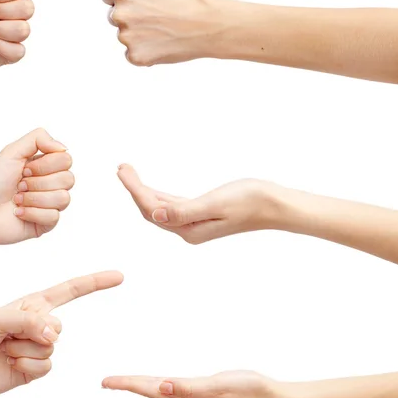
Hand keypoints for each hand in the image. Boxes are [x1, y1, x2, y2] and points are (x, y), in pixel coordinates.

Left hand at [0, 128, 73, 244]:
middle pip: (68, 179)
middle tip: (19, 185)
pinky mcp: (45, 224)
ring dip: (34, 198)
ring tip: (17, 200)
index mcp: (45, 166)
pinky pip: (53, 217)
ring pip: (63, 198)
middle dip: (38, 182)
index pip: (66, 160)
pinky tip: (18, 213)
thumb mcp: (11, 151)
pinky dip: (32, 213)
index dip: (45, 165)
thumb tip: (64, 148)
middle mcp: (51, 184)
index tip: (23, 169)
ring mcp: (49, 205)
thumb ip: (38, 139)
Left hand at [0, 271, 123, 396]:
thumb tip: (53, 334)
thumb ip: (28, 320)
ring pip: (51, 347)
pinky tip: (10, 363)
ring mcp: (39, 346)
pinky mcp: (36, 368)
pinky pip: (46, 366)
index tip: (118, 277)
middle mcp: (40, 323)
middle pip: (59, 326)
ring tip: (4, 349)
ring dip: (24, 349)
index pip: (70, 290)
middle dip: (33, 331)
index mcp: (33, 304)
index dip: (95, 283)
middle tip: (8, 335)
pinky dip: (26, 365)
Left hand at [101, 0, 221, 65]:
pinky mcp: (136, 57)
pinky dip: (145, 51)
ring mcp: (127, 38)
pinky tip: (162, 41)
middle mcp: (119, 16)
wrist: (209, 25)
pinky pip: (132, 54)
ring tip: (162, 27)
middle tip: (159, 13)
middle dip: (133, 15)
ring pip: (125, 35)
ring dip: (139, 33)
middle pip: (115, 16)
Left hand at [102, 370, 296, 397]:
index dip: (127, 384)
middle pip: (150, 392)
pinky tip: (158, 384)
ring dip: (141, 386)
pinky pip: (172, 389)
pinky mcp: (203, 394)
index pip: (150, 389)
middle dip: (128, 386)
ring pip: (159, 392)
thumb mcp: (220, 385)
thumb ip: (191, 387)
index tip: (105, 382)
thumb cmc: (249, 390)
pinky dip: (158, 385)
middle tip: (106, 383)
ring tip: (125, 382)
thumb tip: (162, 387)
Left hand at [117, 164, 282, 244]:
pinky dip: (158, 194)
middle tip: (121, 167)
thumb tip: (156, 214)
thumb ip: (184, 211)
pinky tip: (150, 188)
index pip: (152, 209)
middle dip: (134, 189)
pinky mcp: (201, 215)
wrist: (276, 204)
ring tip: (128, 172)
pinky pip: (171, 205)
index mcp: (188, 230)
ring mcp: (194, 223)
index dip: (134, 190)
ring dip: (143, 191)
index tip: (122, 170)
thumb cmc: (250, 201)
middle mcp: (188, 230)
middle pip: (151, 209)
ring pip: (159, 207)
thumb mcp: (215, 204)